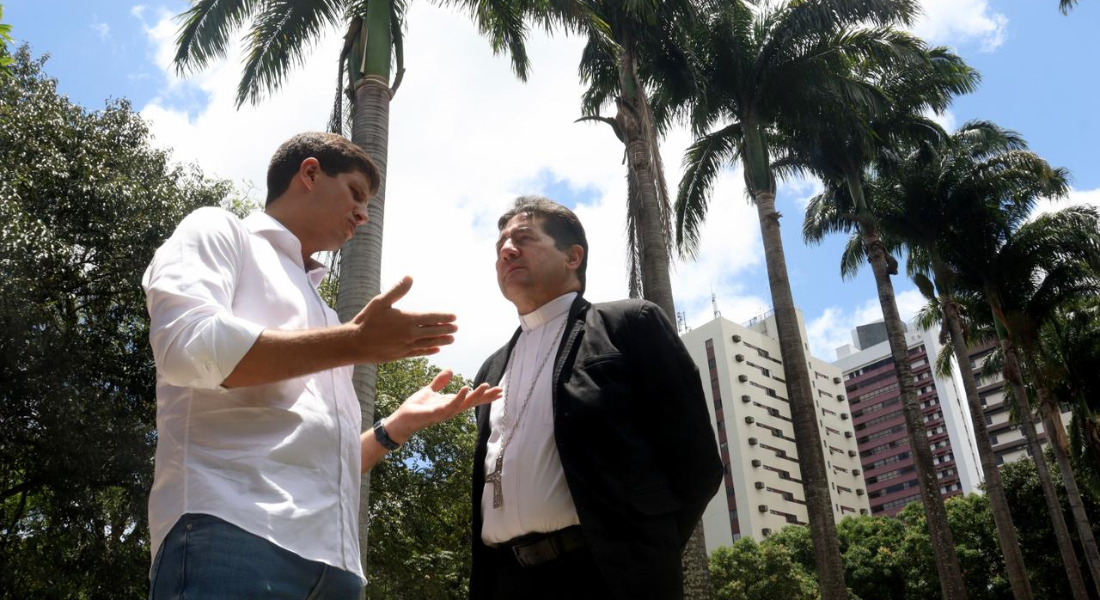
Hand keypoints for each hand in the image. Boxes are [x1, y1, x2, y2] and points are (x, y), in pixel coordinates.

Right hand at [350, 276, 457, 362]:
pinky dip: (429, 350)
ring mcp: (406, 346)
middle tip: (456, 328)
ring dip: (441, 341)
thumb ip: (397, 290)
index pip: (431, 317)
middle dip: (446, 329)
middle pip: (433, 331)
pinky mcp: (401, 355)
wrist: (354, 343)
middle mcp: (409, 334)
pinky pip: (419, 352)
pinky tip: (436, 349)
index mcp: (407, 319)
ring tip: (451, 340)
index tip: (454, 317)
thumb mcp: (380, 302)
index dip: (444, 317)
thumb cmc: (366, 320)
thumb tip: (410, 277)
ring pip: (428, 343)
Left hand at [384, 369, 501, 443]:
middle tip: (500, 391)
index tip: (498, 390)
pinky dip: (459, 397)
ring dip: (475, 396)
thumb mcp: (429, 390)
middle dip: (486, 397)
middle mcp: (451, 409)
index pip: (470, 398)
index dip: (484, 395)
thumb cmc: (415, 407)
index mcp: (451, 402)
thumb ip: (440, 382)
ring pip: (464, 404)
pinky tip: (466, 388)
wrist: (401, 419)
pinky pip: (450, 405)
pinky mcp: (436, 413)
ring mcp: (444, 412)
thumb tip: (451, 370)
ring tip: (486, 386)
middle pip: (472, 402)